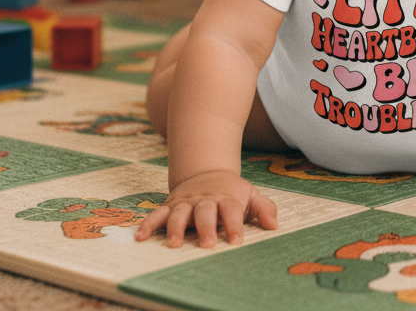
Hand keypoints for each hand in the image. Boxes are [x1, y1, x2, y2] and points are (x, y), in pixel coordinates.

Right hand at [134, 170, 277, 247]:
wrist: (208, 171)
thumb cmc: (231, 192)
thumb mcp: (250, 194)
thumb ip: (264, 208)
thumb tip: (274, 225)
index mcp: (225, 198)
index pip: (231, 210)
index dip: (234, 225)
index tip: (236, 241)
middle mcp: (204, 199)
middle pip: (205, 212)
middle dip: (205, 227)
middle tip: (207, 245)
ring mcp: (186, 201)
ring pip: (180, 213)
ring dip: (176, 227)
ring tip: (175, 244)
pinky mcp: (171, 204)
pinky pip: (158, 214)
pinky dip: (148, 224)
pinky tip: (140, 237)